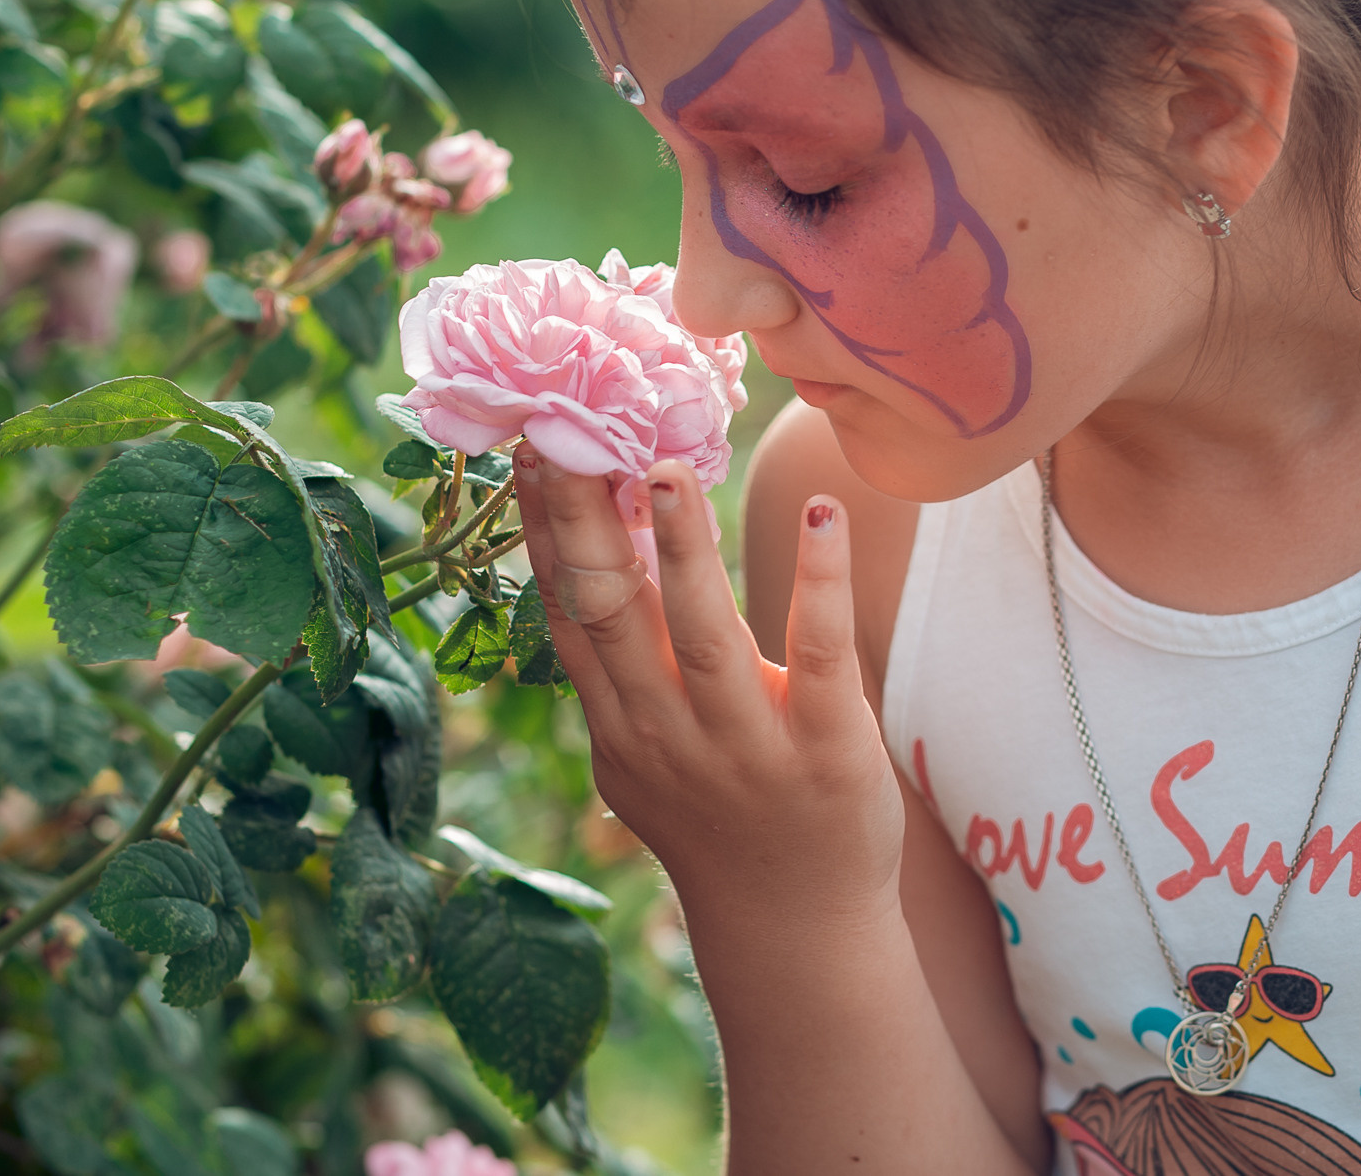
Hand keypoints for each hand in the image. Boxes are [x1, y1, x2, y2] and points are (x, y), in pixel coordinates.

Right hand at [513, 448, 905, 931]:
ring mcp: (748, 746)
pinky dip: (821, 581)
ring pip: (707, 631)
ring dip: (686, 546)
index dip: (545, 530)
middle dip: (588, 519)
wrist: (796, 928)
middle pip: (616, 611)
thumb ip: (618, 667)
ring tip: (670, 468)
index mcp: (620, 724)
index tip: (530, 448)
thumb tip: (584, 551)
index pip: (569, 612)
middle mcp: (669, 732)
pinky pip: (824, 655)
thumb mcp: (643, 752)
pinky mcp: (830, 751)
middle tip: (576, 431)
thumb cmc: (719, 818)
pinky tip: (822, 513)